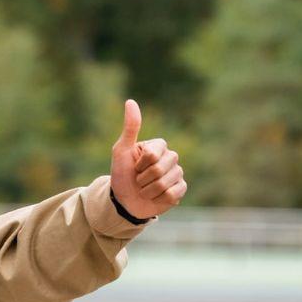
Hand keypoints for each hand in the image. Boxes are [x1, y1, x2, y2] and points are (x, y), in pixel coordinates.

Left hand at [110, 99, 185, 218]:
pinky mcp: (180, 189)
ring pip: (165, 183)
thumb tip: (130, 101)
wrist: (124, 200)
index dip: (140, 164)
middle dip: (142, 179)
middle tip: (138, 180)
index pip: (153, 154)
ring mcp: (177, 173)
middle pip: (159, 169)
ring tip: (144, 190)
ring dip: (148, 191)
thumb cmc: (122, 174)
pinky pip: (173, 194)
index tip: (134, 166)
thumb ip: (130, 128)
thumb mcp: (121, 151)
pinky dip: (158, 199)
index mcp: (158, 146)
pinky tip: (155, 197)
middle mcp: (170, 157)